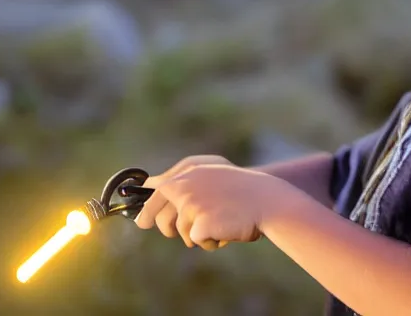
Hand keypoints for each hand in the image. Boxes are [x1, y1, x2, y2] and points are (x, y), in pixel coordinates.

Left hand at [135, 164, 288, 250]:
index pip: (155, 189)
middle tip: (177, 232)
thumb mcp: (214, 172)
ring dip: (197, 234)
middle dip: (166, 229)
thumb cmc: (242, 189)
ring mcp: (190, 203)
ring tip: (219, 223)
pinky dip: (211, 241)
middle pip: (157, 216)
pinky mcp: (198, 223)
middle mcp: (184, 184)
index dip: (147, 207)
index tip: (142, 220)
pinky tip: (226, 229)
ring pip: (180, 232)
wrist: (267, 200)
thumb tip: (152, 185)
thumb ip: (186, 177)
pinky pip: (197, 240)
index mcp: (188, 170)